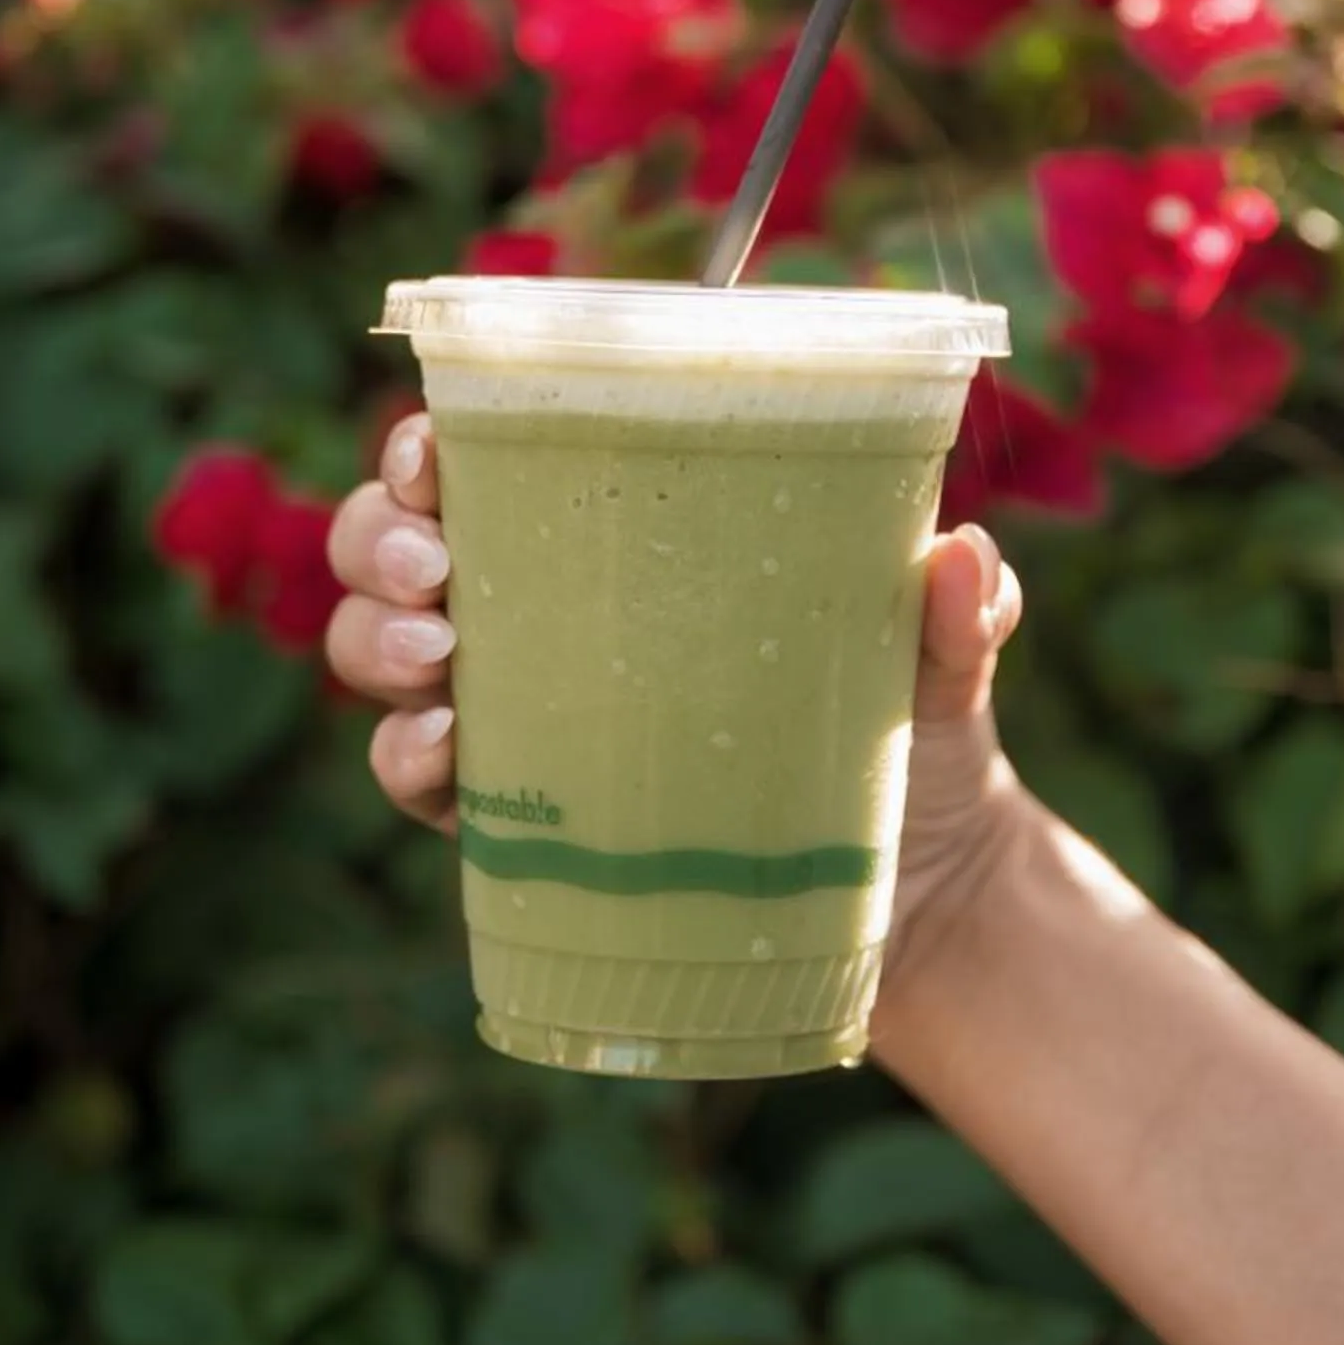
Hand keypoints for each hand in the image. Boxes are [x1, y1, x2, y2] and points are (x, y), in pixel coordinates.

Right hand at [325, 413, 1026, 1030]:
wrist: (914, 899)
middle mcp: (540, 611)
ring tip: (443, 659)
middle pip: (396, 546)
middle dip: (379, 539)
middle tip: (435, 567)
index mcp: (614, 536)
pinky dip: (405, 758)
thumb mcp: (938, 662)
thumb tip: (964, 555)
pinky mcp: (517, 818)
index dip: (427, 444)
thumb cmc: (911, 738)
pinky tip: (443, 750)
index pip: (484, 459)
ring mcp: (517, 714)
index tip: (433, 451)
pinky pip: (418, 777)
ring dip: (379, 642)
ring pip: (382, 649)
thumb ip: (960, 608)